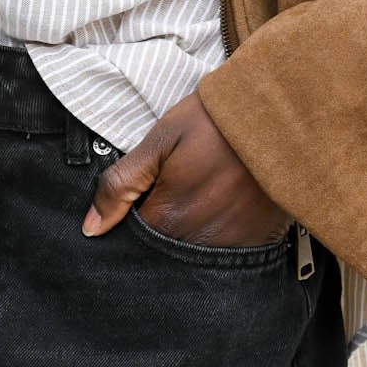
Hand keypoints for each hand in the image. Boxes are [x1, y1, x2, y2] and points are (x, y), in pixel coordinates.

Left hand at [82, 91, 290, 245]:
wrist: (275, 116)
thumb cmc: (213, 122)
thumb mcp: (160, 140)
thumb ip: (121, 184)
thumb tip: (91, 228)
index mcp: (167, 219)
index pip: (134, 235)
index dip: (136, 211)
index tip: (149, 189)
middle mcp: (196, 243)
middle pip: (164, 247)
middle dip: (163, 222)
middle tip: (179, 186)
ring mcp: (229, 246)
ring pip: (193, 249)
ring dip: (191, 229)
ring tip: (203, 192)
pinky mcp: (255, 242)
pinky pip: (227, 250)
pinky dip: (220, 232)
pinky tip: (224, 203)